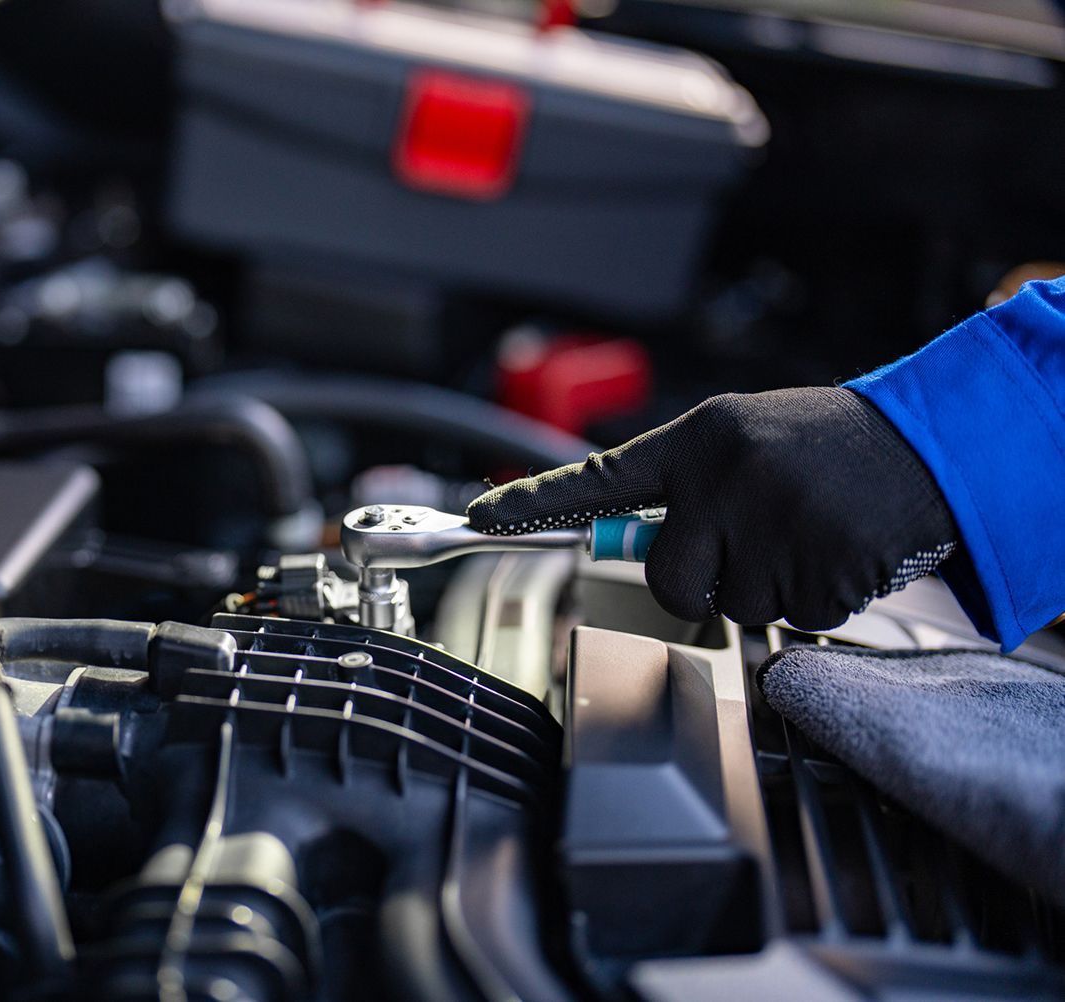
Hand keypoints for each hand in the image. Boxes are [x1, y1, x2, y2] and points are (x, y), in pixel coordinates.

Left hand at [466, 387, 957, 629]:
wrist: (932, 441)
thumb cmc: (826, 447)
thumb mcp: (745, 441)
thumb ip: (685, 486)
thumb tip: (627, 541)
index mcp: (702, 440)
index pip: (601, 478)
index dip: (535, 502)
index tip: (480, 513)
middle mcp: (728, 479)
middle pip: (670, 578)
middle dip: (703, 578)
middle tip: (751, 543)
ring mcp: (775, 525)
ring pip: (733, 605)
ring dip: (768, 586)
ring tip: (807, 534)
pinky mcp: (822, 568)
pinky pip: (792, 618)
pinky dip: (815, 599)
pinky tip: (838, 551)